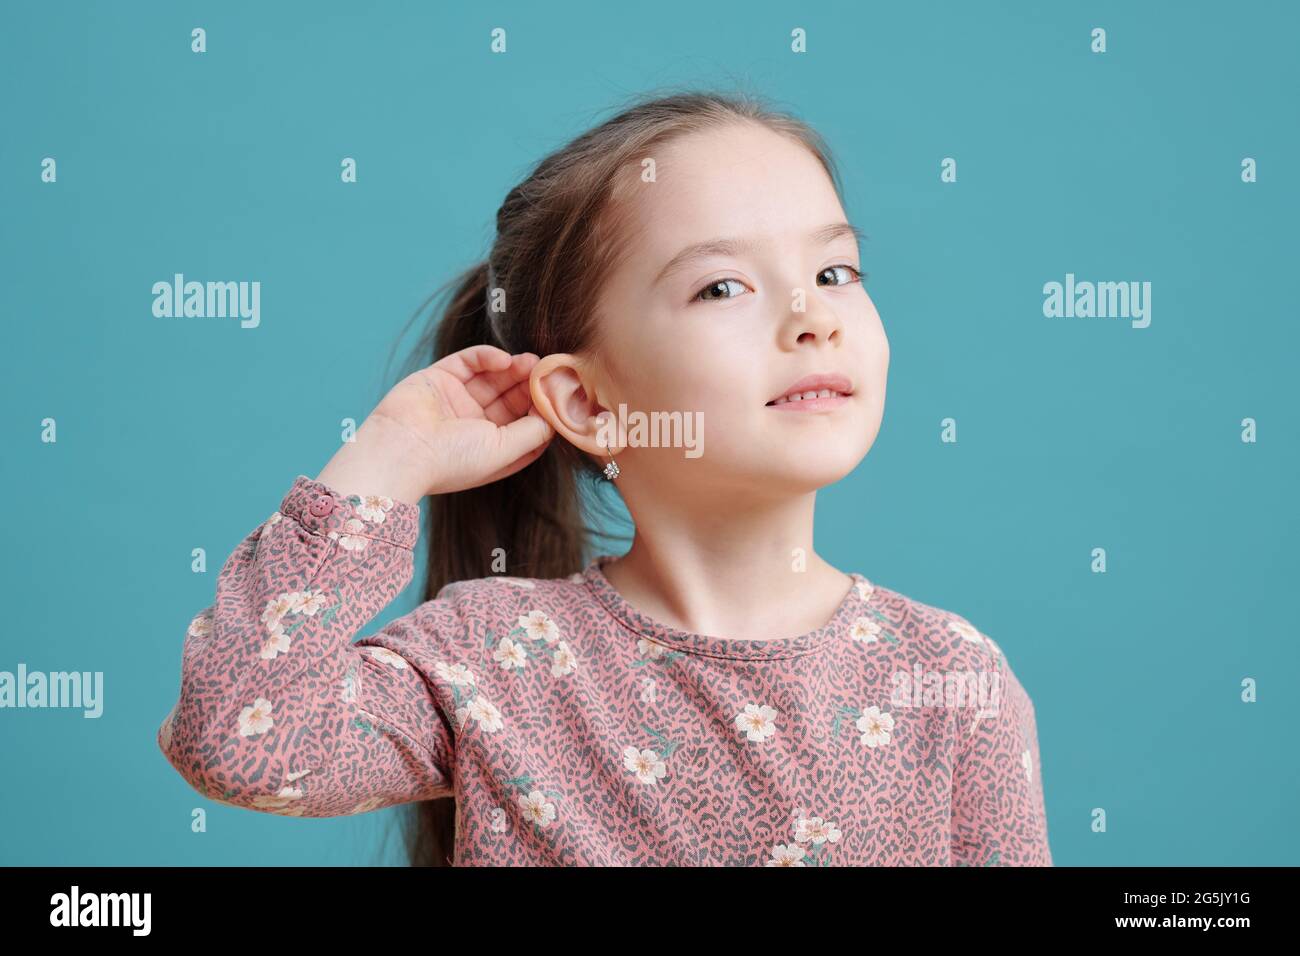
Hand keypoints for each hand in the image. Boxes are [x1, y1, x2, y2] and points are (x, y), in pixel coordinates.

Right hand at [318, 345, 555, 503]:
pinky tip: (504, 360)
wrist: (400, 450)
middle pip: (511, 398)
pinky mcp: (440, 377)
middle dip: (530, 385)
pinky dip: (488, 357)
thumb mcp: (505, 451)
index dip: (542, 410)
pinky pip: (470, 361)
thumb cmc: (453, 460)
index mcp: (490, 448)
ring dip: (514, 368)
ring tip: (531, 362)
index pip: (525, 425)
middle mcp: (474, 425)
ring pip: (494, 378)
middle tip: (547, 371)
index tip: (556, 397)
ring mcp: (457, 400)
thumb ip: (534, 432)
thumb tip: (555, 415)